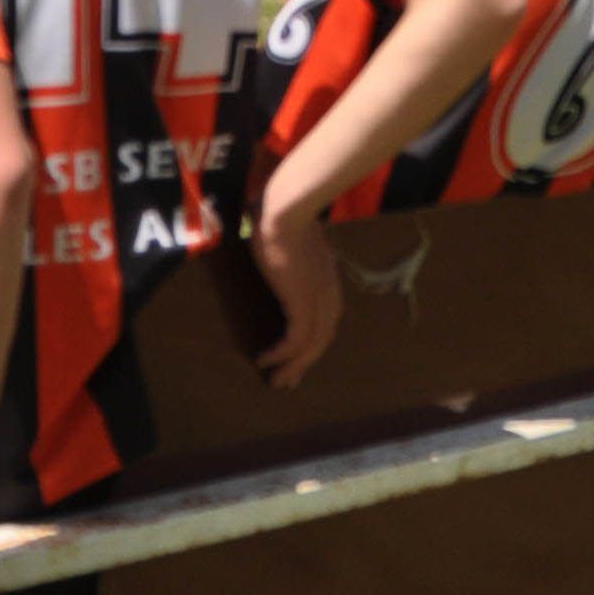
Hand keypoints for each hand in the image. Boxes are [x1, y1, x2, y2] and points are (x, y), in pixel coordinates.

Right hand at [252, 203, 342, 386]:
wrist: (287, 212)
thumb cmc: (286, 220)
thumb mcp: (295, 245)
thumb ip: (293, 257)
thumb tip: (277, 254)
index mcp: (328, 284)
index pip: (326, 323)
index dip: (313, 344)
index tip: (298, 359)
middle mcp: (329, 297)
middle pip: (321, 341)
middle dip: (303, 364)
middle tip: (287, 382)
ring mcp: (318, 302)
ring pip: (311, 347)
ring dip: (293, 367)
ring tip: (276, 382)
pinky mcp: (303, 304)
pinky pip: (295, 342)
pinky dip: (281, 355)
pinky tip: (264, 360)